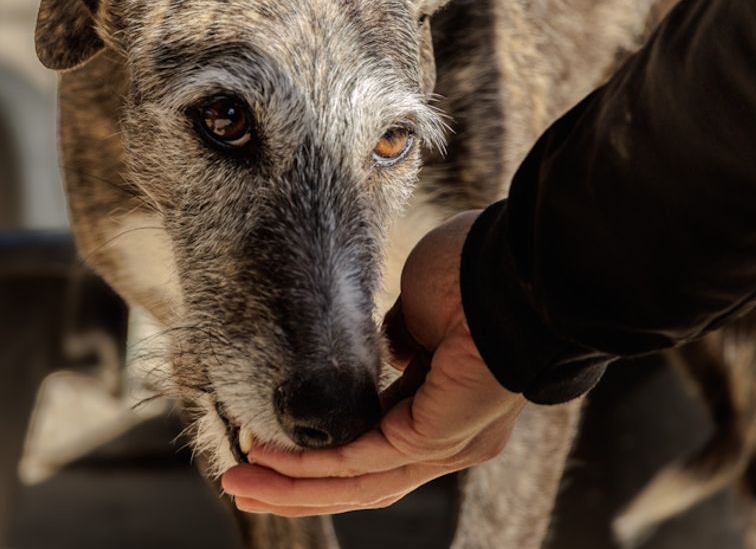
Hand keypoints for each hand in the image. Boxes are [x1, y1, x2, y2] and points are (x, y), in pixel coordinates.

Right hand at [221, 210, 525, 515]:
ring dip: (294, 486)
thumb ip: (399, 336)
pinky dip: (314, 466)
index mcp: (449, 402)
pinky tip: (272, 461)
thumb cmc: (476, 271)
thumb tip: (388, 350)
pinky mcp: (436, 438)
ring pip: (359, 482)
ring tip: (242, 484)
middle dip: (298, 487)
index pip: (379, 445)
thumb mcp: (420, 305)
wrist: (514, 267)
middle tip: (246, 488)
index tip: (274, 448)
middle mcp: (452, 436)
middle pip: (363, 480)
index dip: (325, 453)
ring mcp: (448, 442)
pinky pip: (363, 460)